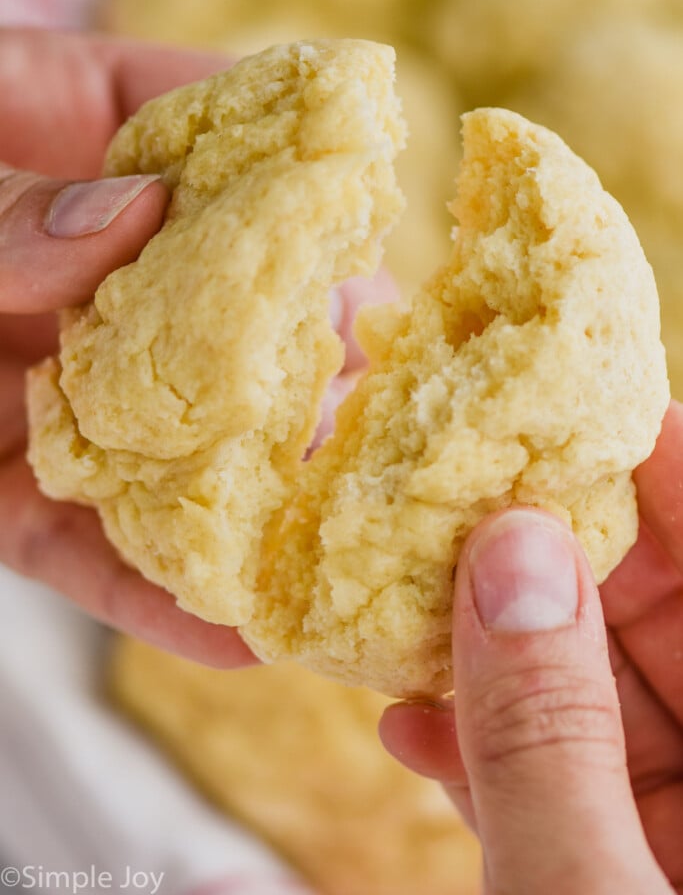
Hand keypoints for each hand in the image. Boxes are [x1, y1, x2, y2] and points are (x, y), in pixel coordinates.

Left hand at [0, 28, 395, 667]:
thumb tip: (121, 218)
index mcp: (3, 140)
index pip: (147, 107)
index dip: (251, 133)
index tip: (343, 178)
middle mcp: (26, 262)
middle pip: (177, 285)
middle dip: (278, 337)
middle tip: (368, 384)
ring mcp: (7, 376)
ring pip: (143, 425)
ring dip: (236, 481)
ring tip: (332, 525)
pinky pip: (68, 536)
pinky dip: (139, 588)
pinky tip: (226, 631)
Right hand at [380, 402, 682, 894]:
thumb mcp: (590, 893)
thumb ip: (547, 734)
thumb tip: (507, 556)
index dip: (662, 467)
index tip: (572, 397)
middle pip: (652, 617)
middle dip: (548, 553)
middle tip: (458, 492)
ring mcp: (671, 830)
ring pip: (589, 697)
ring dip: (494, 649)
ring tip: (409, 593)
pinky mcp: (609, 868)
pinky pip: (555, 786)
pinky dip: (484, 753)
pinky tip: (410, 725)